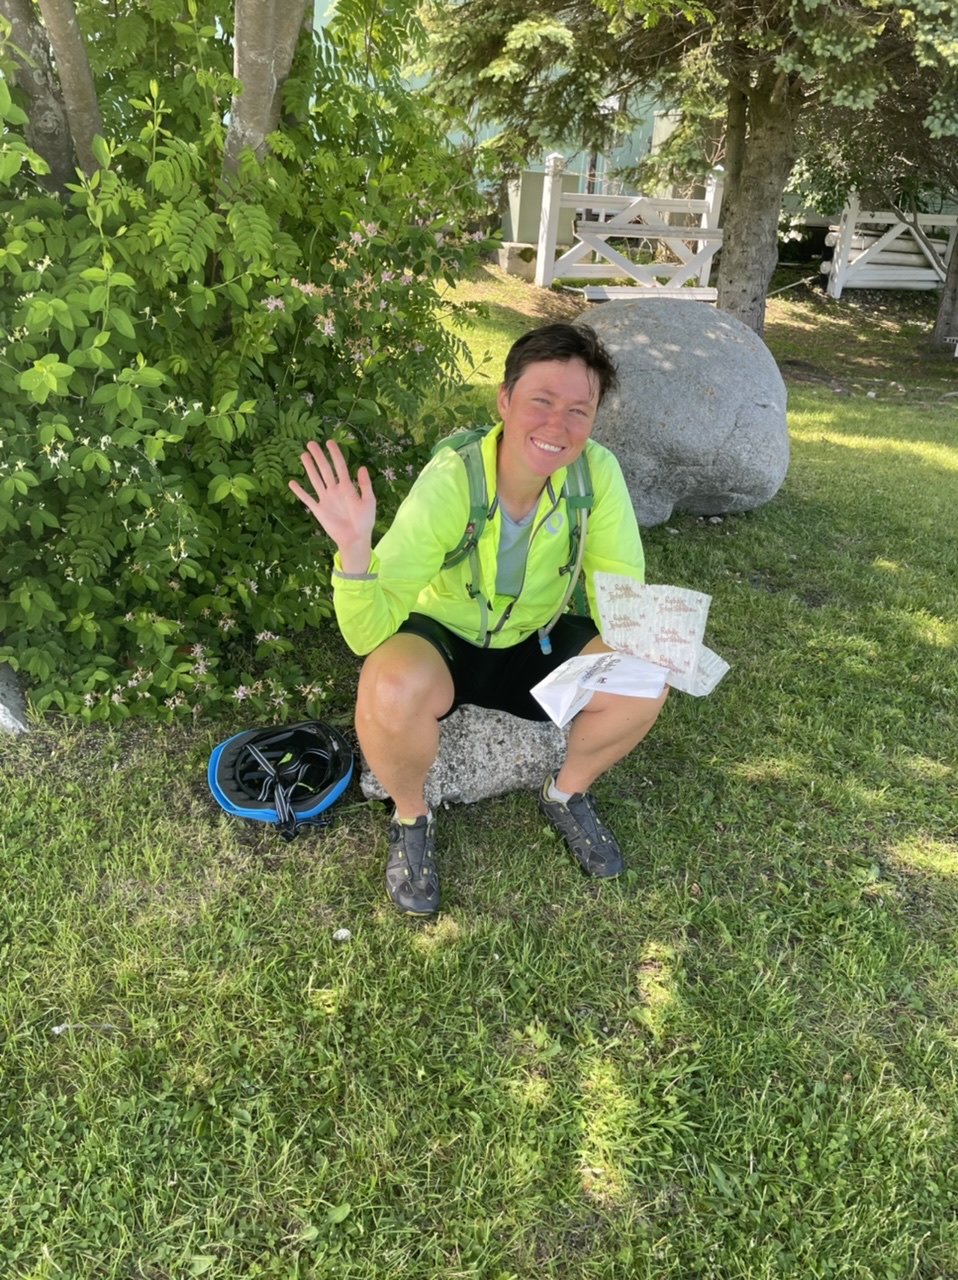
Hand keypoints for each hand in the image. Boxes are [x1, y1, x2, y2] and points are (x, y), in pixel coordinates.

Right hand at [289, 439, 375, 572]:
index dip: (335, 454)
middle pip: (325, 470)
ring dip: (309, 468)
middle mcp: (334, 490)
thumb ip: (365, 485)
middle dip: (318, 456)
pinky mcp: (319, 510)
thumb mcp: (369, 501)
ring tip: (303, 455)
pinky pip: (307, 499)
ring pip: (315, 480)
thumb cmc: (364, 521)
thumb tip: (361, 467)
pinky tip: (292, 482)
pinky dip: (299, 491)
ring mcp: (325, 499)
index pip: (340, 466)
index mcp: (347, 487)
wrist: (355, 539)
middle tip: (310, 443)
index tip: (329, 442)